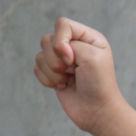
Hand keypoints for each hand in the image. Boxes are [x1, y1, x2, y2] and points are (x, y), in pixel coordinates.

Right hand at [34, 17, 123, 133]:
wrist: (97, 112)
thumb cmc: (99, 84)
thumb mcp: (91, 56)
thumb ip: (69, 43)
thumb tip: (54, 51)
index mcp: (89, 37)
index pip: (62, 24)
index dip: (61, 41)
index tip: (72, 59)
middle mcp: (75, 46)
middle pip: (47, 40)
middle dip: (56, 60)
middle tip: (72, 72)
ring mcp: (63, 60)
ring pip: (40, 55)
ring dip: (53, 72)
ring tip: (68, 81)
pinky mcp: (53, 73)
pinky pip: (36, 68)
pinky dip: (47, 80)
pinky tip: (62, 87)